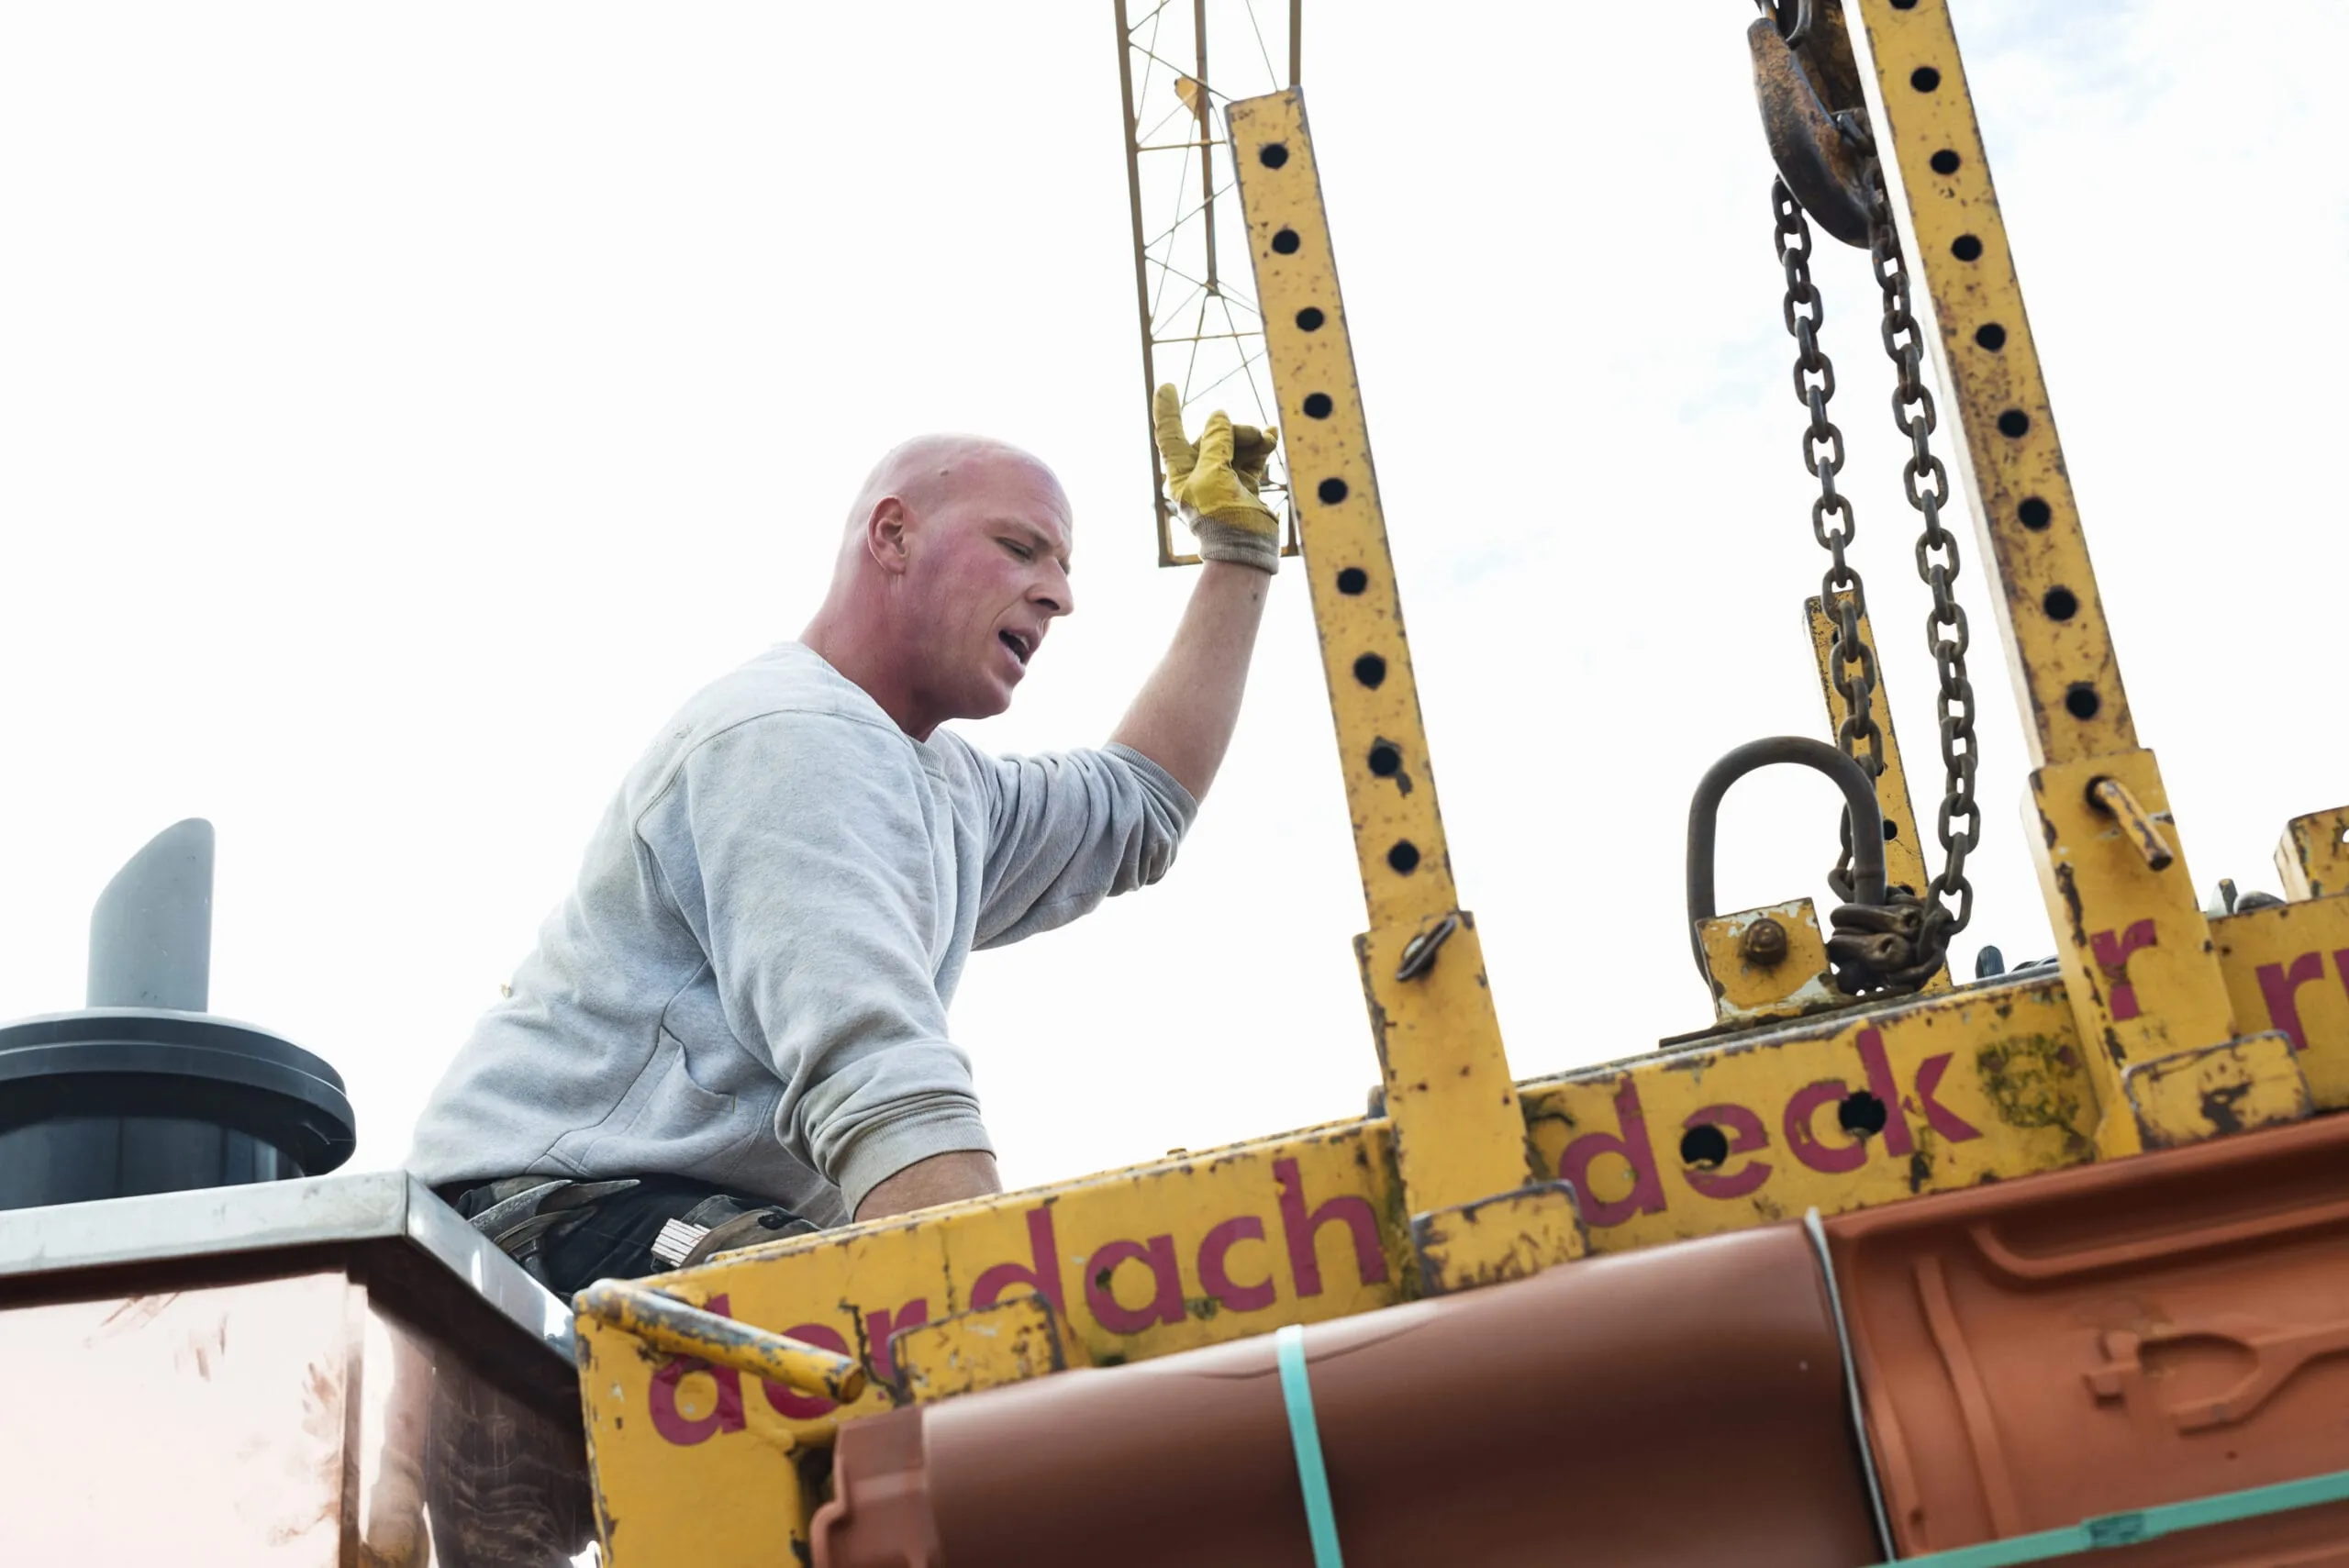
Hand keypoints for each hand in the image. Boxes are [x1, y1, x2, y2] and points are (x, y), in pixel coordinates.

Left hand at [1152, 383, 1280, 572]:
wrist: (1246, 551)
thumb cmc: (1221, 518)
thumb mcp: (1213, 475)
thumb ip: (1215, 442)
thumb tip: (1218, 417)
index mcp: (1181, 473)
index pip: (1169, 435)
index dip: (1167, 410)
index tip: (1167, 386)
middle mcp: (1200, 474)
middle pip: (1212, 436)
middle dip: (1233, 430)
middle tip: (1253, 435)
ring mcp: (1223, 479)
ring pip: (1234, 444)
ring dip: (1250, 437)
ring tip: (1266, 440)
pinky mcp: (1244, 485)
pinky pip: (1251, 457)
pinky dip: (1261, 446)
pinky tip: (1271, 435)